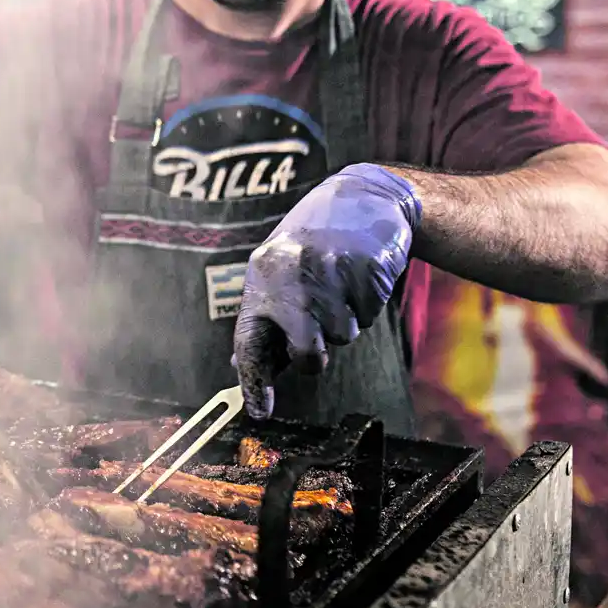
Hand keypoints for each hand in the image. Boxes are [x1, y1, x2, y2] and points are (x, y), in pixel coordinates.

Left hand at [231, 163, 420, 418]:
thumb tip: (239, 364)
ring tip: (339, 286)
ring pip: (342, 336)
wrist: (363, 197)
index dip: (253, 380)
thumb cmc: (314, 242)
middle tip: (317, 328)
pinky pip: (368, 316)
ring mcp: (333, 272)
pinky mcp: (369, 271)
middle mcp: (293, 274)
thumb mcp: (276, 270)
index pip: (251, 340)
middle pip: (307, 352)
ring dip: (344, 321)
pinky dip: (365, 305)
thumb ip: (262, 317)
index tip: (258, 410)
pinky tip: (358, 277)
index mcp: (262, 275)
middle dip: (314, 354)